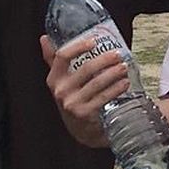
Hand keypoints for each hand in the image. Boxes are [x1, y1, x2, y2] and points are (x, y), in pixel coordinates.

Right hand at [42, 30, 126, 148]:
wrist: (81, 130)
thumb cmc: (72, 99)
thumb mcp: (60, 81)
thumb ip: (53, 60)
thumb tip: (44, 38)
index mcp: (54, 79)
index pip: (62, 56)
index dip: (78, 47)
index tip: (94, 41)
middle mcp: (61, 91)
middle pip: (85, 68)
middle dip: (105, 59)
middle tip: (117, 55)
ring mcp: (72, 103)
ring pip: (97, 82)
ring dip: (114, 73)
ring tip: (124, 67)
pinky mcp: (85, 114)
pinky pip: (104, 97)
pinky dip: (116, 89)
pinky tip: (125, 83)